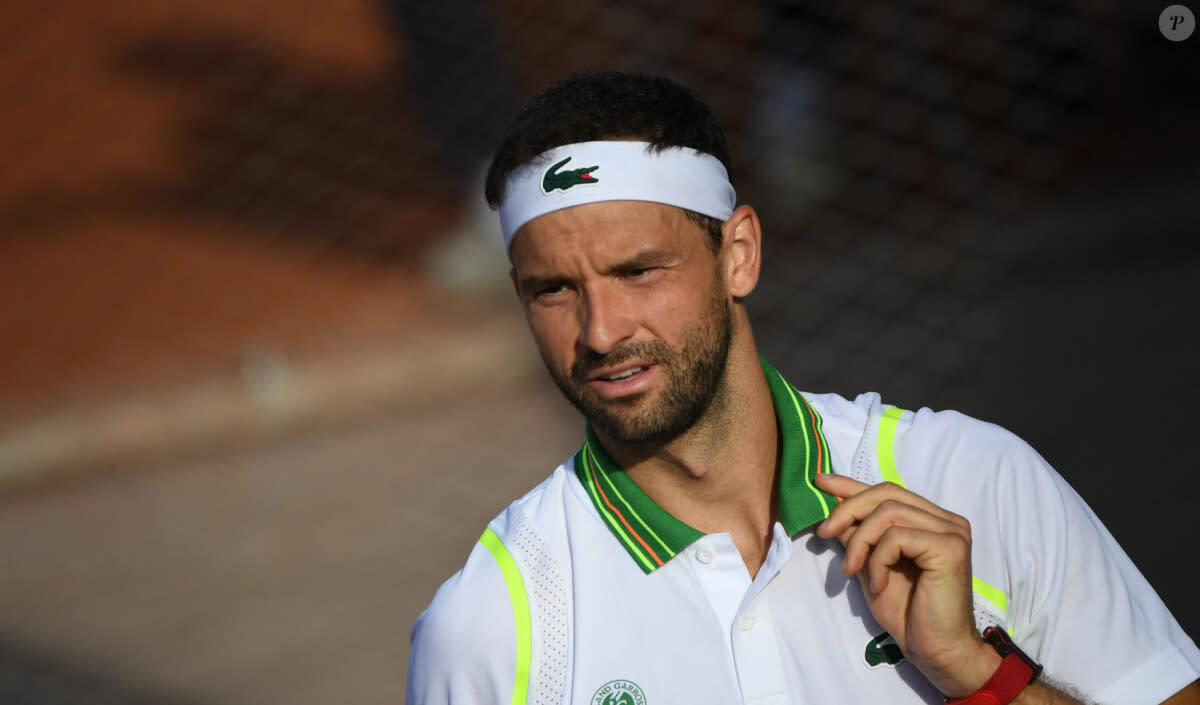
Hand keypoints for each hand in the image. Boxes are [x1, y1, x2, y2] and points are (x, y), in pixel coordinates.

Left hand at [814, 474, 1000, 696]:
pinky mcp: (950, 547)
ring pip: (887, 513)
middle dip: (847, 510)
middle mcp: (946, 520)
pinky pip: (896, 537)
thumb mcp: (871, 564)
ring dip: (859, 541)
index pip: (887, 491)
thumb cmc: (907, 612)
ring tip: (851, 570)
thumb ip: (858, 533)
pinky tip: (879, 585)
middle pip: (886, 493)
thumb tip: (832, 504)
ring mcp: (952, 531)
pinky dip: (877, 560)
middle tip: (824, 533)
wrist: (935, 651)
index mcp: (931, 520)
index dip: (852, 484)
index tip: (821, 481)